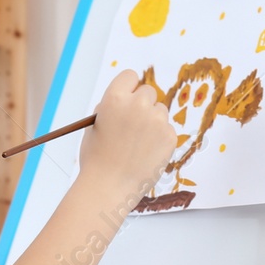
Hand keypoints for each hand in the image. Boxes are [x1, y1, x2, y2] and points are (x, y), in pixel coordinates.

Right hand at [79, 69, 175, 200]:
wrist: (108, 188)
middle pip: (148, 91)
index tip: (128, 98)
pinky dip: (159, 139)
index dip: (128, 88)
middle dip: (142, 104)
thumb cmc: (96, 159)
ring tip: (137, 144)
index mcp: (115, 98)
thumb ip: (109, 107)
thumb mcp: (94, 126)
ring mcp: (157, 120)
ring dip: (153, 122)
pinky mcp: (170, 136)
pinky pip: (167, 129)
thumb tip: (127, 98)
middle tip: (133, 125)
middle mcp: (138, 105)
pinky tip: (146, 153)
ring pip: (160, 111)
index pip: (130, 76)